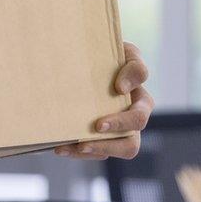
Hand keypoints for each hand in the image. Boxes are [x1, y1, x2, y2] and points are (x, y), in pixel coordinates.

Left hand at [54, 42, 153, 159]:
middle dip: (120, 125)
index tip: (117, 86)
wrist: (76, 74)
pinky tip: (60, 147)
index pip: (141, 74)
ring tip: (78, 145)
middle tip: (98, 125)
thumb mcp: (108, 49)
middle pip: (140, 122)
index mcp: (134, 76)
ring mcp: (121, 128)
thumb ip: (123, 60)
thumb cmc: (96, 60)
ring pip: (126, 146)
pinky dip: (79, 151)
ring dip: (102, 147)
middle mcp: (135, 108)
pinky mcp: (103, 140)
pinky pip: (98, 152)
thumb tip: (120, 87)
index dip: (132, 79)